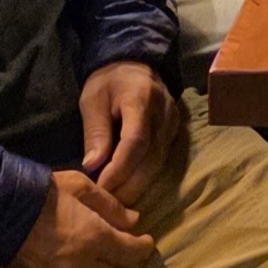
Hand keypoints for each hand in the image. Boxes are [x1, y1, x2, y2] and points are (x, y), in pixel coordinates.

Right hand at [12, 165, 153, 267]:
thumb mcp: (81, 187)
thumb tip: (134, 220)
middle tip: (136, 256)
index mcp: (94, 237)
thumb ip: (111, 206)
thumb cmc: (43, 193)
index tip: (147, 240)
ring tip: (115, 266)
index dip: (145, 248)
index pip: (133, 254)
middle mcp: (82, 266)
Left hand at [79, 60, 178, 211]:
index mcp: (140, 99)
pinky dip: (146, 176)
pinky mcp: (175, 130)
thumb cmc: (108, 82)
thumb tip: (92, 166)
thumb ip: (95, 132)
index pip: (136, 141)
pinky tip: (130, 186)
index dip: (119, 168)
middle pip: (150, 158)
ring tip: (116, 200)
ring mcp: (173, 121)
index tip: (102, 187)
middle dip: (128, 184)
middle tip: (106, 203)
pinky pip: (163, 159)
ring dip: (137, 185)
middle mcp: (163, 112)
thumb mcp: (92, 100)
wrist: (134, 64)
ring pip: (159, 163)